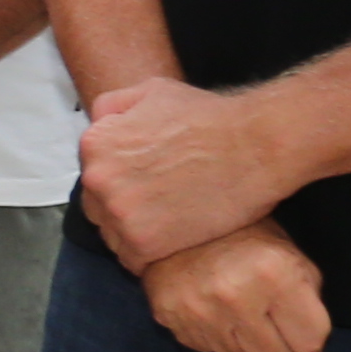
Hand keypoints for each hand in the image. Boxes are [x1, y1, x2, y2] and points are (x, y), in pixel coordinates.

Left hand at [79, 75, 294, 272]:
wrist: (256, 145)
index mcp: (95, 144)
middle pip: (98, 208)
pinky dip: (150, 256)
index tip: (147, 185)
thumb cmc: (210, 117)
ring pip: (113, 236)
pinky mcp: (144, 243)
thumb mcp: (152, 91)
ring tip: (172, 222)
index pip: (93, 176)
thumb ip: (114, 106)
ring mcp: (119, 213)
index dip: (121, 183)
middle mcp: (97, 179)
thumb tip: (99, 124)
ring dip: (136, 234)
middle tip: (161, 206)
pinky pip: (132, 260)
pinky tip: (175, 241)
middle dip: (125, 209)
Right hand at [141, 222, 331, 351]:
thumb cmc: (252, 240)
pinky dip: (213, 333)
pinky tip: (209, 304)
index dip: (306, 327)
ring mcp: (198, 307)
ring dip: (243, 339)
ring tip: (234, 303)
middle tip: (263, 308)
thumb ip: (312, 326)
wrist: (183, 218)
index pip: (310, 341)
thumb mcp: (295, 270)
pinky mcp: (169, 315)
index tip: (292, 306)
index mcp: (276, 274)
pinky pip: (207, 350)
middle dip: (276, 340)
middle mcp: (235, 294)